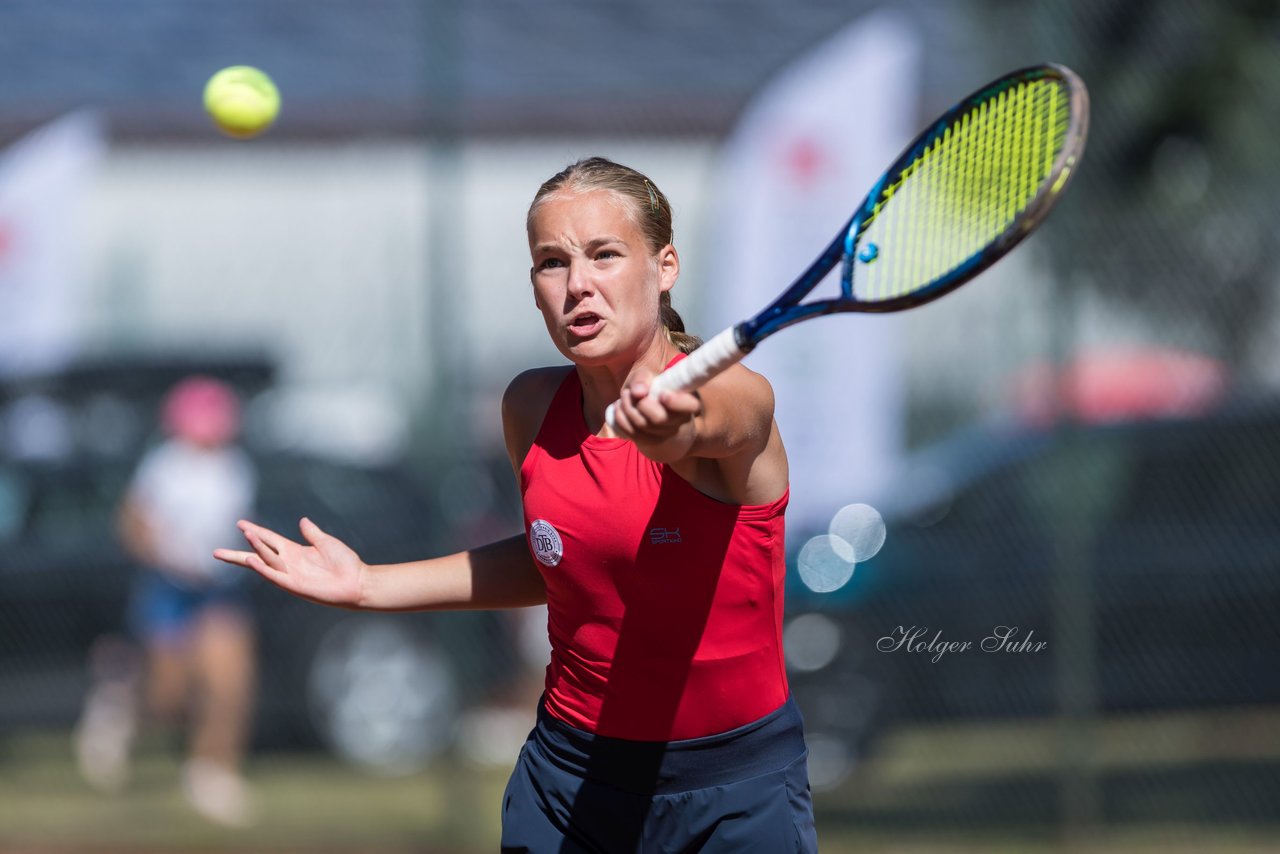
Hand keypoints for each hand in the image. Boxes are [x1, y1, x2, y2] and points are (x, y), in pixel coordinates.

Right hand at [213, 518, 366, 607]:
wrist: (357, 582)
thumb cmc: (345, 563)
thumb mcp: (326, 542)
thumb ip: (312, 533)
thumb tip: (302, 520)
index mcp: (294, 552)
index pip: (269, 540)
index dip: (255, 532)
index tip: (240, 523)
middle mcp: (289, 563)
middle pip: (258, 554)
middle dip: (238, 553)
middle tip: (215, 552)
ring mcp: (290, 574)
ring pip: (266, 561)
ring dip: (255, 549)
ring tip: (246, 534)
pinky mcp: (295, 585)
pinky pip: (274, 576)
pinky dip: (263, 568)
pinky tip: (252, 560)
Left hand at [610, 367, 701, 455]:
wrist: (654, 415)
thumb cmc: (655, 391)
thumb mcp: (651, 377)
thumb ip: (644, 378)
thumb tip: (637, 392)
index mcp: (687, 403)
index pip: (689, 406)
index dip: (676, 402)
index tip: (663, 394)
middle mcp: (678, 422)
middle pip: (659, 419)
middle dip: (641, 403)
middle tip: (632, 392)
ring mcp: (663, 435)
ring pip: (642, 425)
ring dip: (627, 407)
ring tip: (625, 395)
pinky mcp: (648, 442)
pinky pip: (630, 432)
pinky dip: (620, 417)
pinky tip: (619, 407)